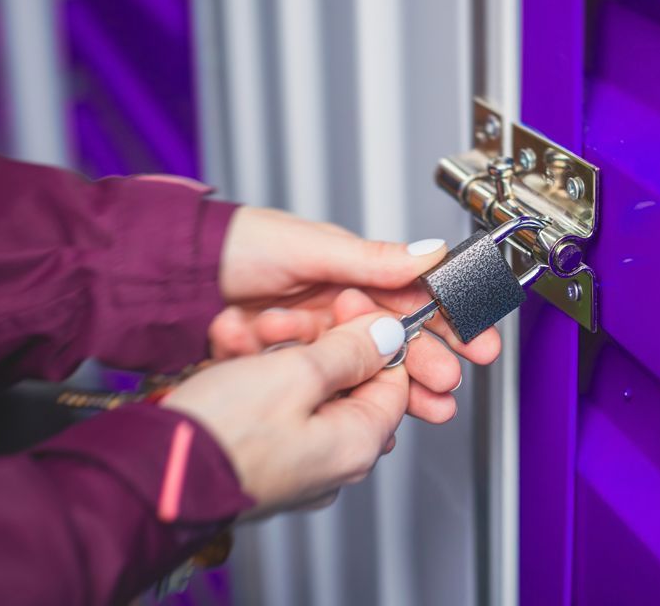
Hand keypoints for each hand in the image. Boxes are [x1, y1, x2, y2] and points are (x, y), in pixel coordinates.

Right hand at [162, 305, 408, 515]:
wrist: (145, 478)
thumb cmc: (217, 434)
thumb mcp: (295, 374)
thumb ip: (349, 352)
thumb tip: (388, 337)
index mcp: (356, 445)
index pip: (395, 380)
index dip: (373, 335)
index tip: (346, 304)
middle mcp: (332, 464)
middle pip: (345, 383)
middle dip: (311, 341)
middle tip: (276, 321)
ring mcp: (296, 468)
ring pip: (302, 391)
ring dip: (275, 355)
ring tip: (238, 336)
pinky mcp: (260, 464)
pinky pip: (271, 410)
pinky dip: (254, 380)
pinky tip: (226, 361)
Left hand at [212, 208, 501, 421]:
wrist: (179, 276)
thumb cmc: (240, 244)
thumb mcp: (311, 248)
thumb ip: (372, 258)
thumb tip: (430, 253)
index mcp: (355, 271)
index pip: (417, 298)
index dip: (452, 321)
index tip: (480, 343)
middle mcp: (342, 306)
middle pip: (400, 340)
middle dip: (430, 363)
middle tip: (449, 383)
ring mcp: (322, 338)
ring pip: (375, 368)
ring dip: (405, 390)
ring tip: (431, 409)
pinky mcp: (297, 364)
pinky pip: (337, 385)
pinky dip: (359, 400)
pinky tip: (382, 416)